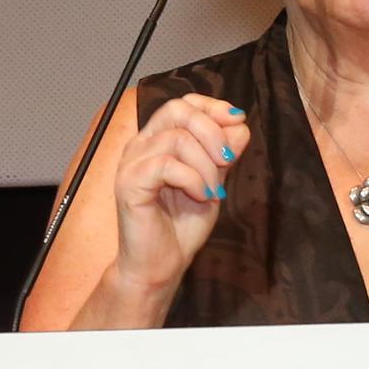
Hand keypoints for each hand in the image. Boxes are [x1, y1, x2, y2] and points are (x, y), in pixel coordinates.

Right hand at [110, 93, 252, 298]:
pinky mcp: (129, 183)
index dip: (212, 107)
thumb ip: (222, 154)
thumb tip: (238, 125)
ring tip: (211, 192)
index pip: (183, 103)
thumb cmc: (180, 227)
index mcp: (157, 140)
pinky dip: (192, 179)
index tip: (237, 121)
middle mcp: (141, 145)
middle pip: (178, 110)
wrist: (161, 265)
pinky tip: (200, 196)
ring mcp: (132, 162)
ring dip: (206, 166)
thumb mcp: (212, 183)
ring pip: (177, 139)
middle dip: (212, 132)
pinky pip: (166, 165)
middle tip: (227, 161)